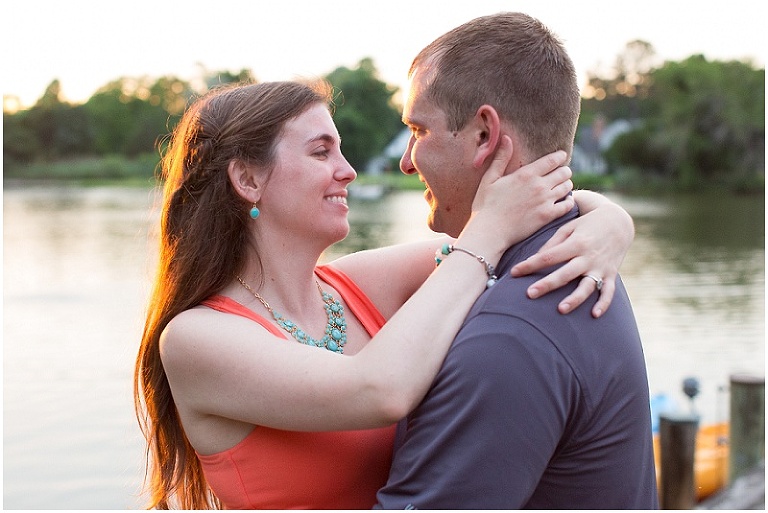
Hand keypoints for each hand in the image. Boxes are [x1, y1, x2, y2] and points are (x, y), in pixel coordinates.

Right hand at [469, 136, 574, 250]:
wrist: (490, 231)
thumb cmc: (486, 205)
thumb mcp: (490, 179)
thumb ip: (501, 158)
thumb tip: (506, 138)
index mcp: (526, 174)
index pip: (552, 160)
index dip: (559, 156)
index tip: (561, 156)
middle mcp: (539, 186)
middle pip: (564, 172)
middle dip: (564, 170)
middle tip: (561, 173)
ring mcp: (545, 201)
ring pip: (567, 187)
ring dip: (566, 185)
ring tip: (562, 186)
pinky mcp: (547, 216)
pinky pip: (567, 205)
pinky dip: (567, 201)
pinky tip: (562, 201)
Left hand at [510, 196, 633, 317]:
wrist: (618, 221)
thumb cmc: (586, 225)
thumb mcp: (568, 227)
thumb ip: (552, 243)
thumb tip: (535, 259)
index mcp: (575, 243)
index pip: (549, 256)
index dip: (530, 265)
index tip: (514, 273)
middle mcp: (588, 256)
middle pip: (565, 273)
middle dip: (547, 284)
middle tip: (530, 294)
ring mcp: (600, 267)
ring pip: (587, 285)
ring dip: (575, 298)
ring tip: (561, 309)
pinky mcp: (612, 274)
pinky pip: (609, 291)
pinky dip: (604, 303)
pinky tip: (594, 315)